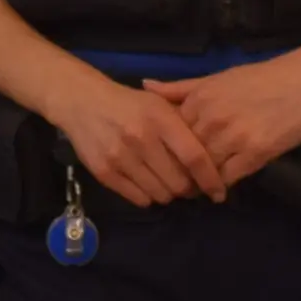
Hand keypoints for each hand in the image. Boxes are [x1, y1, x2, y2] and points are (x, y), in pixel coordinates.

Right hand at [42, 67, 226, 207]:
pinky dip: (148, 196)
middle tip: (187, 185)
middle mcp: (141, 139)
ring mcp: (121, 157)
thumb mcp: (159, 105)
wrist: (83, 102)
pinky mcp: (104, 173)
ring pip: (160, 195)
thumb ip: (184, 128)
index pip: (194, 157)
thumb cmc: (129, 104)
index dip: (210, 179)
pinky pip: (139, 199)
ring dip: (168, 193)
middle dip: (188, 189)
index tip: (218, 191)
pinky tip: (146, 183)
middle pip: (179, 183)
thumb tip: (213, 159)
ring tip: (165, 182)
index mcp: (160, 119)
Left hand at [145, 37, 300, 185]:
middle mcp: (211, 117)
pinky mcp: (256, 153)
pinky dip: (221, 186)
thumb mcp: (220, 77)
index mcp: (200, 97)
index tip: (163, 161)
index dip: (165, 149)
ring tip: (196, 190)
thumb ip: (182, 87)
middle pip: (183, 153)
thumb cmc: (266, 76)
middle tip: (175, 183)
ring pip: (203, 169)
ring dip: (198, 182)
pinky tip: (220, 191)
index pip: (170, 132)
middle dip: (178, 169)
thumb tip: (145, 85)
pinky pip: (228, 177)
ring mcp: (233, 136)